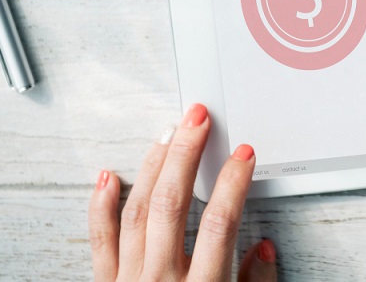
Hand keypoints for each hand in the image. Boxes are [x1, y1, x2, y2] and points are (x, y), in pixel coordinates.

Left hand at [87, 103, 276, 281]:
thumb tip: (266, 248)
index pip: (221, 224)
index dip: (233, 182)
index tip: (243, 153)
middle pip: (174, 203)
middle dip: (186, 153)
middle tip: (197, 118)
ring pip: (138, 211)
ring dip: (152, 166)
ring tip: (167, 134)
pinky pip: (99, 241)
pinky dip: (100, 206)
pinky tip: (108, 176)